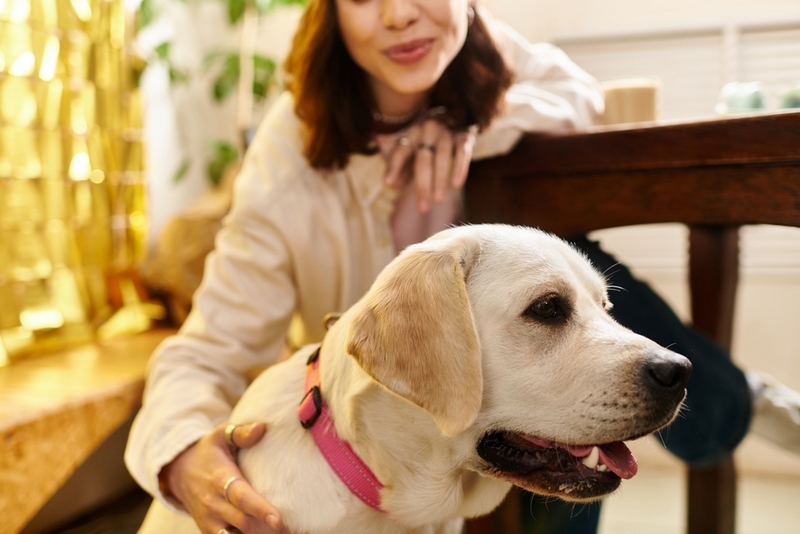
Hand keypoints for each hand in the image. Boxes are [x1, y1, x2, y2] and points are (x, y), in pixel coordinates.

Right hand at [160, 422, 285, 533]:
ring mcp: (210, 521)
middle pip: (242, 522)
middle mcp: (213, 504)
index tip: (278, 519)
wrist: (179, 473)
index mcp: (220, 479)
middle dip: (265, 529)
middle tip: (290, 530)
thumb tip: (261, 428)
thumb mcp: (220, 435)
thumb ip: (240, 432)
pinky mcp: (209, 531)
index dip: (260, 509)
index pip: (241, 497)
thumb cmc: (208, 452)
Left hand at [382, 120, 476, 213]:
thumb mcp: (405, 145)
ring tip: (438, 199)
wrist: (451, 115)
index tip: (388, 184)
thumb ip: (398, 164)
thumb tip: (393, 185)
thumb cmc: (422, 138)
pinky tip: (456, 184)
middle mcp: (427, 130)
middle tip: (423, 208)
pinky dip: (460, 167)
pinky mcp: (464, 135)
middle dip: (422, 185)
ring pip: (443, 156)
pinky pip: (463, 151)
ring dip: (440, 179)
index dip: (394, 167)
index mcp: (410, 133)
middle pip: (423, 159)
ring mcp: (446, 132)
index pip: (400, 151)